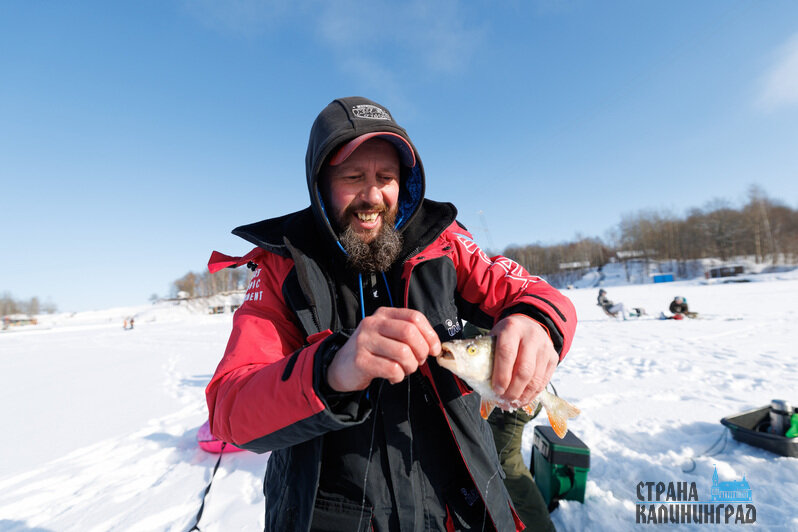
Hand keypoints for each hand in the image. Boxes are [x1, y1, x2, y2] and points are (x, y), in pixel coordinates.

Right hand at [327, 307, 441, 391]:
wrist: (341, 366)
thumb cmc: (371, 351)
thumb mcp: (387, 335)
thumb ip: (408, 335)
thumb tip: (433, 346)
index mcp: (384, 314)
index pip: (414, 317)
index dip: (430, 335)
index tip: (434, 349)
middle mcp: (373, 323)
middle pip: (409, 332)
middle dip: (421, 351)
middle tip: (419, 361)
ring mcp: (365, 341)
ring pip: (403, 352)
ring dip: (410, 366)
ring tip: (404, 370)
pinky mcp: (360, 360)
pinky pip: (391, 369)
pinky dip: (398, 376)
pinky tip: (393, 376)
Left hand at [490, 314, 557, 404]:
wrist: (528, 324)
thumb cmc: (507, 335)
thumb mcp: (494, 338)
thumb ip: (488, 357)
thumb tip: (482, 385)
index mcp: (512, 328)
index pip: (506, 353)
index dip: (501, 375)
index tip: (496, 390)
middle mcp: (531, 336)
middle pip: (524, 369)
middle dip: (513, 390)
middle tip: (504, 400)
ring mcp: (545, 347)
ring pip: (536, 379)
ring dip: (523, 396)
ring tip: (512, 403)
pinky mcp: (553, 357)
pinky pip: (544, 381)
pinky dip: (532, 394)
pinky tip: (523, 399)